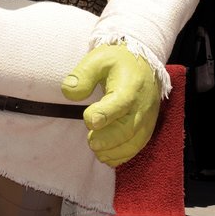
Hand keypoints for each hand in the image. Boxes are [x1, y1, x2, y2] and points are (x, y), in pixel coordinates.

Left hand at [61, 43, 160, 166]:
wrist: (143, 64)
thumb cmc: (117, 62)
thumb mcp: (98, 59)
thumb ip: (83, 75)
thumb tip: (68, 91)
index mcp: (129, 86)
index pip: (120, 103)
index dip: (105, 114)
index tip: (89, 119)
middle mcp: (141, 105)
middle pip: (128, 128)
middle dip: (109, 139)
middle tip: (91, 142)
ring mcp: (146, 118)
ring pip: (134, 142)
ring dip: (114, 150)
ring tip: (96, 151)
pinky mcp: (146, 127)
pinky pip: (137, 146)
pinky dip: (122, 155)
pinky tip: (106, 156)